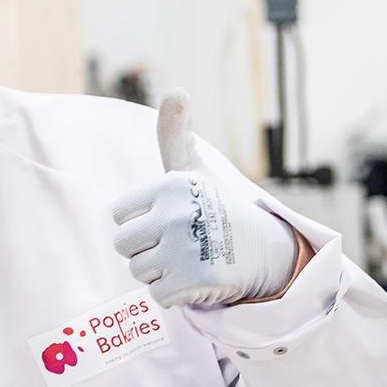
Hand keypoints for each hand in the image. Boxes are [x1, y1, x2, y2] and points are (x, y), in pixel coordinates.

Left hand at [111, 90, 301, 306]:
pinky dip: (176, 294)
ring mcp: (184, 250)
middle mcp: (174, 215)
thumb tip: (176, 90)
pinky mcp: (194, 281)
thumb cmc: (220, 208)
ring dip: (161, 273)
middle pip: (124, 246)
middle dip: (145, 250)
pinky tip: (198, 278)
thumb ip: (174, 136)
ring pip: (138, 272)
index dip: (140, 222)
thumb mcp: (195, 170)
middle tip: (177, 244)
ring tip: (189, 260)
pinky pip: (158, 296)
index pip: (119, 215)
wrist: (267, 249)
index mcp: (170, 186)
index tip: (167, 219)